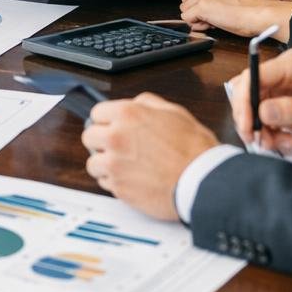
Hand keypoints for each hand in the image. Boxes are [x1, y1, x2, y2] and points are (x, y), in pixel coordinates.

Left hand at [81, 93, 219, 220]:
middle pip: (88, 136)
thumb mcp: (174, 112)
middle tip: (116, 146)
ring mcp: (114, 164)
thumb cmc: (194, 149)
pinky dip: (115, 182)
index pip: (97, 113)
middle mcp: (115, 137)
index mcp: (127, 115)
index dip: (107, 120)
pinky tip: (132, 179)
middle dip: (101, 141)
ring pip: (93, 163)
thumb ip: (148, 104)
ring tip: (124, 166)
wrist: (203, 181)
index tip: (111, 126)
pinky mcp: (118, 188)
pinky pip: (105, 183)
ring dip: (105, 164)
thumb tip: (136, 103)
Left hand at [180, 0, 291, 36]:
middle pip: (187, 1)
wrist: (259, 14)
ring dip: (196, 19)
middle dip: (197, 12)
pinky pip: (187, 19)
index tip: (215, 13)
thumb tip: (206, 10)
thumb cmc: (253, 10)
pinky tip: (212, 25)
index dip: (202, 7)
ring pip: (185, 9)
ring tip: (214, 22)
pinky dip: (197, 25)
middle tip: (214, 19)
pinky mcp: (202, 5)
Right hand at [226, 48, 291, 152]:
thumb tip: (263, 111)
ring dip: (257, 128)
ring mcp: (279, 87)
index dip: (244, 99)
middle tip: (255, 139)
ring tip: (274, 143)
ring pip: (251, 106)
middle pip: (248, 91)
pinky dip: (266, 132)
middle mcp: (281, 72)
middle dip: (248, 117)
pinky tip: (282, 140)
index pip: (255, 75)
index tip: (247, 124)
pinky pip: (261, 116)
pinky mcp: (278, 101)